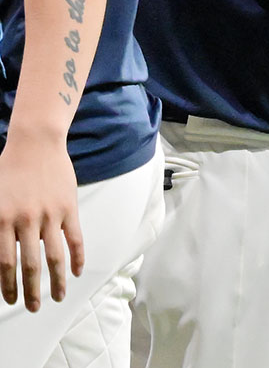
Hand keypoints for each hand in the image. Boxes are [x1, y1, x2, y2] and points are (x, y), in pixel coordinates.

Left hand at [0, 135, 84, 310]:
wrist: (35, 144)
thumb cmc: (8, 169)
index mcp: (2, 220)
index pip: (5, 263)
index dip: (7, 286)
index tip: (9, 300)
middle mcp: (26, 221)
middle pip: (29, 265)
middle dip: (31, 291)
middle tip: (33, 308)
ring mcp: (50, 214)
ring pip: (54, 256)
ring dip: (57, 281)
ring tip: (58, 297)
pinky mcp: (68, 208)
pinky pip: (75, 238)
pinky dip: (77, 257)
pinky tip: (77, 271)